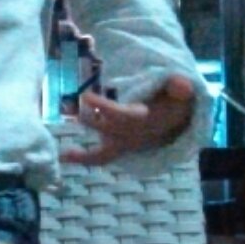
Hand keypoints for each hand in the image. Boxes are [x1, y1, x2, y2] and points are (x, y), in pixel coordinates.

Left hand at [62, 75, 196, 166]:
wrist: (177, 123)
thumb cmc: (173, 103)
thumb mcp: (179, 92)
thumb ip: (179, 86)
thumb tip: (182, 84)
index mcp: (144, 120)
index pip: (122, 115)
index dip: (104, 108)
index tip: (86, 96)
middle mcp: (132, 135)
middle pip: (108, 131)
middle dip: (89, 122)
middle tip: (71, 110)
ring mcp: (123, 144)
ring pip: (103, 153)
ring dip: (83, 154)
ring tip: (63, 154)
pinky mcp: (117, 148)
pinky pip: (101, 158)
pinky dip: (83, 159)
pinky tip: (63, 157)